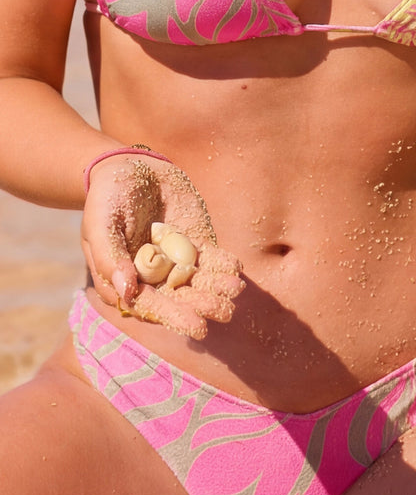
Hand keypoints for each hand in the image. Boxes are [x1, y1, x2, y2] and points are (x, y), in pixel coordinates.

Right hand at [81, 156, 244, 337]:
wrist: (129, 167)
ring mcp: (178, 261)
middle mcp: (154, 276)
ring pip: (200, 282)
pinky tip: (235, 269)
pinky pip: (213, 260)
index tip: (198, 328)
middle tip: (223, 311)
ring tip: (234, 290)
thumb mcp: (99, 224)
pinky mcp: (197, 244)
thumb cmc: (106, 198)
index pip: (151, 305)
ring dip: (218, 289)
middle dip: (202, 306)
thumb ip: (107, 257)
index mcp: (126, 279)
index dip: (174, 317)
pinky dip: (225, 265)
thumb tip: (126, 293)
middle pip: (181, 298)